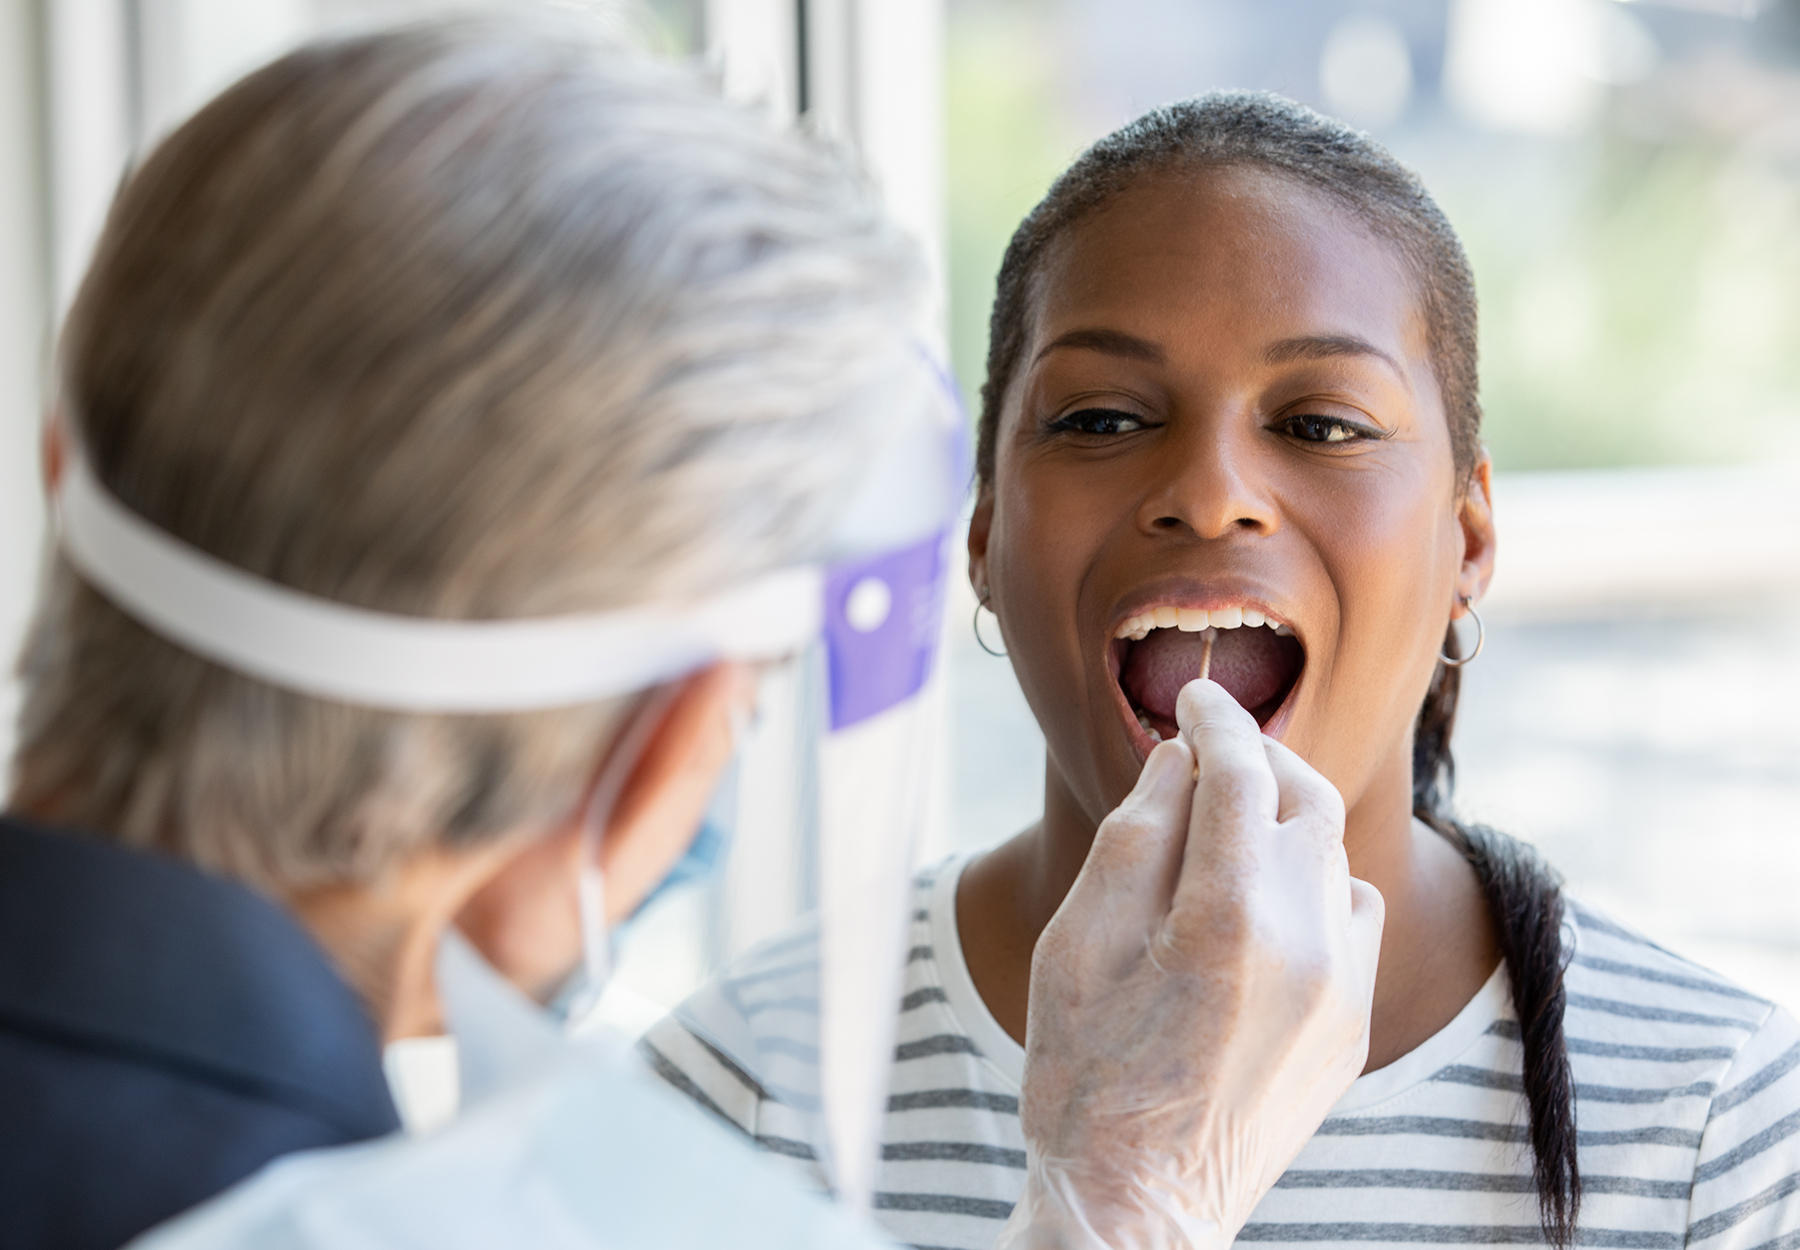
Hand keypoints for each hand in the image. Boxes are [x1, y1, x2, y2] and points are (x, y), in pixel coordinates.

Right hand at [1001, 679, 1383, 1249]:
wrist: (1135, 1208)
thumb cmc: (1085, 1074)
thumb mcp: (1078, 944)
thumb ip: (1134, 837)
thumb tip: (1180, 761)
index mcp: (1227, 918)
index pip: (1239, 773)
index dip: (1215, 718)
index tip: (1194, 693)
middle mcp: (1306, 947)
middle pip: (1306, 801)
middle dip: (1259, 758)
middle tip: (1209, 749)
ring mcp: (1341, 993)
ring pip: (1335, 856)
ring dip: (1287, 821)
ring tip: (1227, 827)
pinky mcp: (1350, 1030)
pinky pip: (1352, 920)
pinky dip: (1314, 885)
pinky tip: (1261, 904)